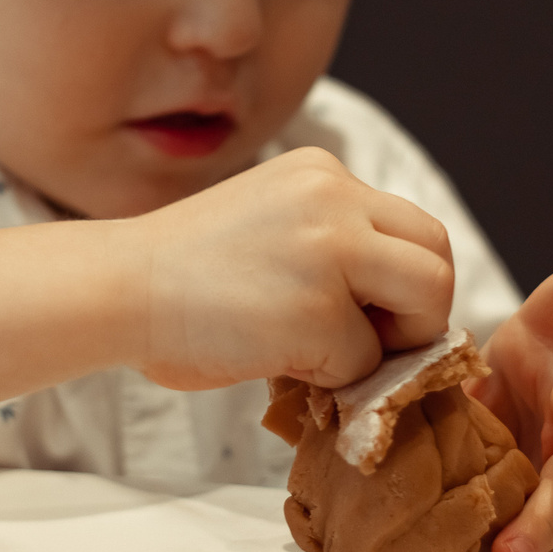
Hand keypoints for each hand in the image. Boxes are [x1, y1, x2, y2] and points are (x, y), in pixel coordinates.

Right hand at [130, 148, 452, 393]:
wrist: (115, 289)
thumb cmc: (178, 275)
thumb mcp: (270, 228)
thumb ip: (330, 249)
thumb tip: (392, 315)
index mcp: (320, 173)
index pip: (409, 225)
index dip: (402, 279)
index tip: (368, 314)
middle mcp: (335, 198)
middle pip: (438, 254)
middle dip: (420, 310)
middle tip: (373, 342)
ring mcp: (331, 251)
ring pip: (428, 300)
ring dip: (394, 343)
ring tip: (332, 354)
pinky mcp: (319, 312)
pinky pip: (367, 361)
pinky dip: (333, 378)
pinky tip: (277, 360)